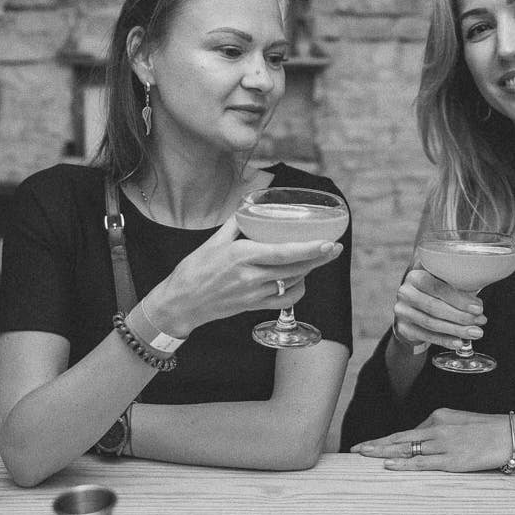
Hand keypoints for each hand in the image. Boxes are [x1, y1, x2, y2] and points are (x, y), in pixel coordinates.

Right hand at [149, 217, 340, 335]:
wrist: (180, 303)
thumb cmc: (194, 270)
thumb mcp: (213, 241)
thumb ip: (236, 224)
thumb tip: (250, 207)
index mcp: (241, 256)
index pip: (283, 252)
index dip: (310, 249)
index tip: (329, 242)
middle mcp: (251, 276)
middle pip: (295, 268)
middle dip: (319, 258)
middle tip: (335, 248)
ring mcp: (254, 294)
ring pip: (292, 282)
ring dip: (308, 270)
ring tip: (318, 258)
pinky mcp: (253, 307)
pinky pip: (284, 301)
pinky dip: (296, 290)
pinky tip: (300, 279)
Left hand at [350, 408, 514, 471]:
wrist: (513, 433)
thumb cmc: (489, 429)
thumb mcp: (460, 422)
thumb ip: (440, 429)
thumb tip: (423, 440)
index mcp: (438, 416)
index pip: (407, 431)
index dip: (386, 440)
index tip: (369, 444)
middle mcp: (437, 427)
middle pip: (399, 438)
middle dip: (376, 444)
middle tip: (355, 449)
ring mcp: (443, 444)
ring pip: (406, 448)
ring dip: (382, 453)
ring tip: (362, 455)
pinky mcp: (452, 459)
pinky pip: (422, 462)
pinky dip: (403, 463)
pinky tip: (388, 464)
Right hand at [392, 267, 485, 351]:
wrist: (411, 309)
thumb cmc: (433, 293)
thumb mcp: (442, 284)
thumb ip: (457, 288)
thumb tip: (478, 305)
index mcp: (415, 276)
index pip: (438, 287)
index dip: (459, 299)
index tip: (478, 308)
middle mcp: (405, 292)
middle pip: (434, 307)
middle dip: (460, 316)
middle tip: (480, 321)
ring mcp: (402, 311)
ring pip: (431, 323)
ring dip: (456, 329)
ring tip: (475, 332)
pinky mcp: (403, 328)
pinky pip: (426, 336)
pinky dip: (444, 340)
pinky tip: (459, 342)